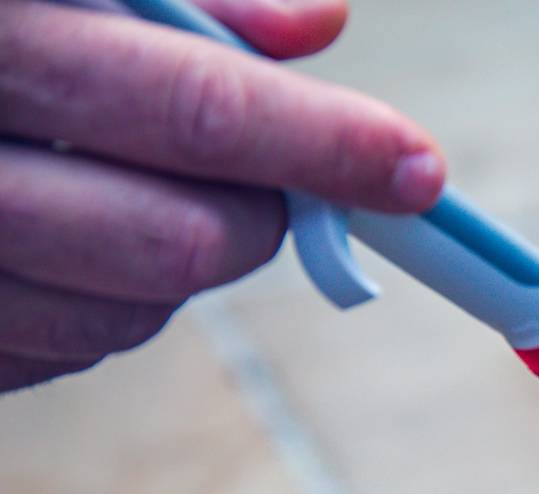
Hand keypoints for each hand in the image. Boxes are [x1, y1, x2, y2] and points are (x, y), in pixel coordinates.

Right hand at [0, 0, 445, 392]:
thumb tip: (317, 29)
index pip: (186, 105)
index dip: (322, 144)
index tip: (417, 169)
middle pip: (178, 243)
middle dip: (259, 216)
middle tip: (269, 176)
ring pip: (128, 315)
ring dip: (182, 262)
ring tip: (143, 183)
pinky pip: (57, 353)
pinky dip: (104, 303)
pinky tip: (69, 232)